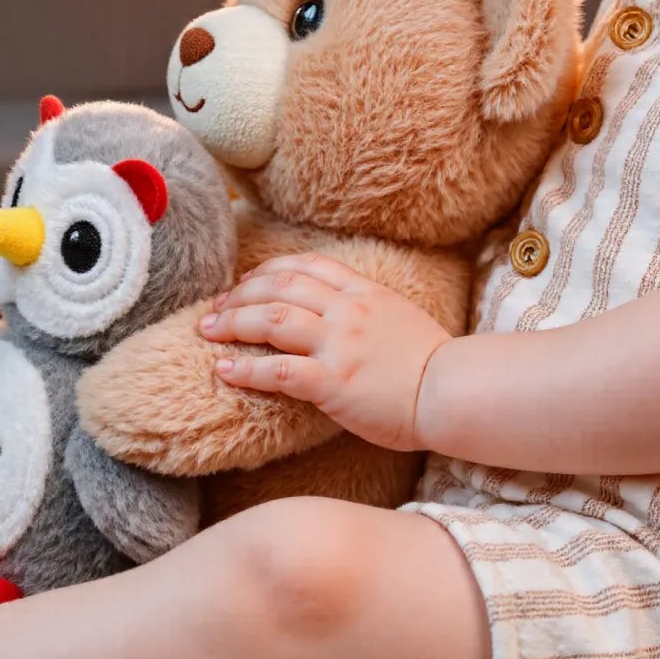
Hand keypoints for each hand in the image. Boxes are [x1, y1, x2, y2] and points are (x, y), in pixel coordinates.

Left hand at [199, 254, 453, 452]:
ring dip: (233, 322)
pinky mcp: (332, 382)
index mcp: (364, 292)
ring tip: (208, 331)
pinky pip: (277, 370)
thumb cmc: (430, 364)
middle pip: (279, 287)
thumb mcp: (399, 316)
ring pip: (271, 320)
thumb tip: (339, 310)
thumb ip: (367, 308)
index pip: (306, 266)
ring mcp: (339, 344)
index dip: (268, 270)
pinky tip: (224, 369)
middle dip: (240, 294)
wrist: (451, 392)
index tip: (246, 282)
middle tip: (214, 308)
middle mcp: (347, 311)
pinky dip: (245, 368)